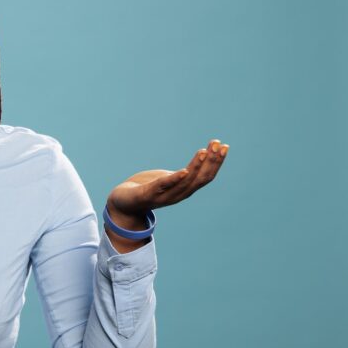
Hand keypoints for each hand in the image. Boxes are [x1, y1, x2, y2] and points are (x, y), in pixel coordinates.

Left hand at [107, 138, 228, 221]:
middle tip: (219, 145)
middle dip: (212, 162)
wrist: (123, 202)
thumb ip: (181, 174)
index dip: (217, 162)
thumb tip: (198, 159)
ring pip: (186, 182)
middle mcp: (178, 195)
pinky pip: (164, 186)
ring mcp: (164, 196)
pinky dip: (175, 179)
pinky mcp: (148, 195)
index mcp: (184, 189)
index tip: (224, 146)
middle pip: (200, 178)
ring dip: (196, 166)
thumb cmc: (146, 188)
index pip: (206, 176)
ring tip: (204, 151)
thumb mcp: (168, 179)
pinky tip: (184, 171)